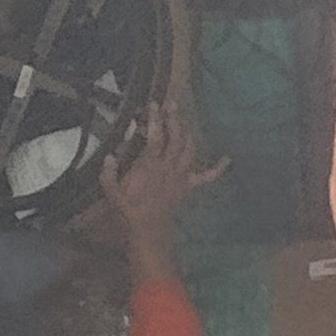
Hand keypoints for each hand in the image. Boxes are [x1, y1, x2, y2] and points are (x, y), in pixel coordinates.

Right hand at [100, 105, 225, 269]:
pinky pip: (206, 177)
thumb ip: (109, 172)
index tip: (154, 104)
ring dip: (188, 133)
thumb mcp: (110, 192)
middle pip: (176, 138)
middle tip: (172, 105)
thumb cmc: (128, 210)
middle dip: (175, 119)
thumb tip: (109, 154)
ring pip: (190, 149)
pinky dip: (217, 168)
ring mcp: (181, 175)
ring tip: (184, 122)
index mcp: (149, 165)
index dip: (155, 119)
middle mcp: (168, 166)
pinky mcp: (188, 186)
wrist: (147, 230)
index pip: (154, 137)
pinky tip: (226, 159)